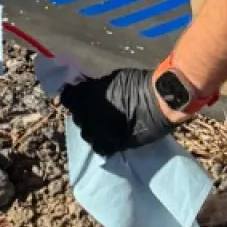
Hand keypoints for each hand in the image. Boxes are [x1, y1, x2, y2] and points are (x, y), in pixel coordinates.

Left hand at [60, 67, 178, 153]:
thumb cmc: (138, 85)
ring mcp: (98, 133)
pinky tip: (110, 137)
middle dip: (83, 113)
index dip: (73, 95)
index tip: (79, 93)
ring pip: (86, 134)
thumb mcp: (113, 79)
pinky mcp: (112, 145)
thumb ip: (97, 86)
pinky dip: (103, 142)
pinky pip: (101, 147)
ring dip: (92, 129)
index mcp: (85, 97)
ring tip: (104, 124)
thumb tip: (89, 86)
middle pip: (77, 117)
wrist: (158, 102)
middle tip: (96, 108)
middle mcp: (87, 117)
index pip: (67, 97)